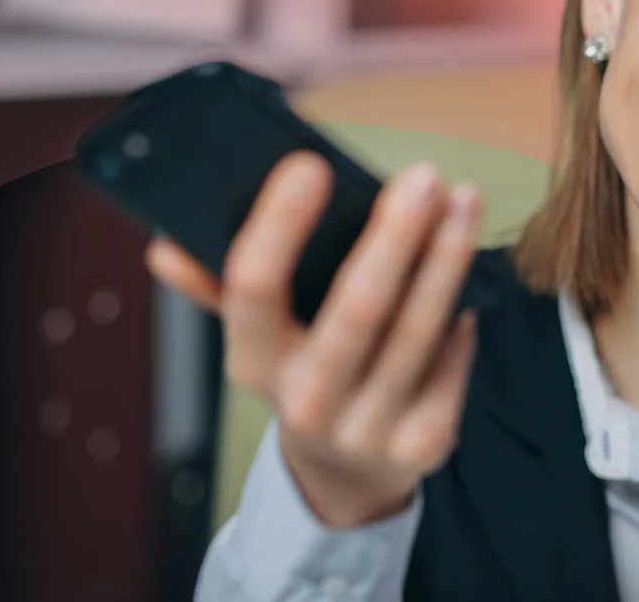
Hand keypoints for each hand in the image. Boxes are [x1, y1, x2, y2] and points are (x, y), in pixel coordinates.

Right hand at [145, 152, 480, 526]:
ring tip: (464, 200)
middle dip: (395, 235)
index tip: (310, 165)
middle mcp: (306, 404)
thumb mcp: (259, 335)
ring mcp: (367, 430)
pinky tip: (472, 271)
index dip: (279, 225)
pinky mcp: (424, 444)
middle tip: (422, 176)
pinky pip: (454, 361)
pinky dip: (463, 311)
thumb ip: (218, 283)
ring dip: (448, 257)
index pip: (253, 288)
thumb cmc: (303, 366)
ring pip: (417, 329)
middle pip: (356, 308)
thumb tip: (166, 245)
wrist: (343, 473)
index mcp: (252, 364)